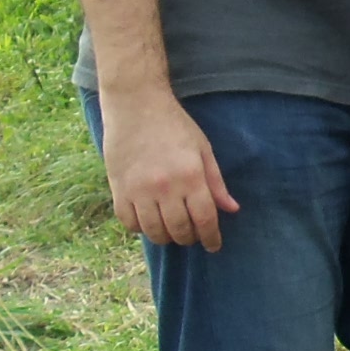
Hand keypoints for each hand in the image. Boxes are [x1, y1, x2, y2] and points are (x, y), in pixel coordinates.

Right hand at [100, 89, 239, 250]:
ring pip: (154, 231)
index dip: (211, 237)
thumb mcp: (203, 149)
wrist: (135, 105)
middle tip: (193, 235)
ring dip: (166, 237)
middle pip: (180, 230)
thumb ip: (216, 182)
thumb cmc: (174, 125)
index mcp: (190, 176)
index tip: (214, 245)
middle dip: (189, 238)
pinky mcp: (118, 189)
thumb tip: (231, 210)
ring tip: (172, 231)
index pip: (204, 219)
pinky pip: (129, 223)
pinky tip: (149, 221)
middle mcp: (165, 187)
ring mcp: (138, 190)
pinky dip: (141, 228)